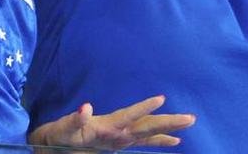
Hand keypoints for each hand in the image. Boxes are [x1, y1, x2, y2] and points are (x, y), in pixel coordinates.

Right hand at [29, 96, 195, 149]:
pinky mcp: (121, 142)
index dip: (143, 108)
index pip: (128, 117)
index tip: (161, 98)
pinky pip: (145, 141)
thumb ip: (74, 119)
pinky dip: (160, 139)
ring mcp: (121, 141)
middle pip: (147, 129)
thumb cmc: (59, 136)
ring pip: (149, 134)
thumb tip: (85, 107)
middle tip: (191, 118)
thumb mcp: (63, 128)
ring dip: (169, 129)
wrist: (57, 150)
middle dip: (169, 124)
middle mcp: (118, 138)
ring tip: (189, 123)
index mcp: (106, 131)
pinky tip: (175, 140)